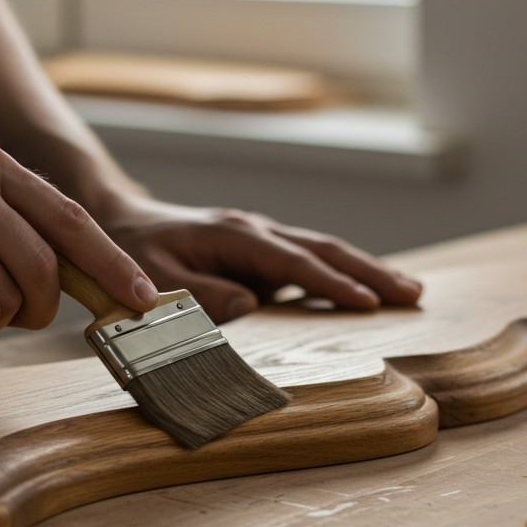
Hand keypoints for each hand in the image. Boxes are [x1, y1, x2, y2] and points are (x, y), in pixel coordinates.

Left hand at [92, 195, 422, 322]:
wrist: (113, 220)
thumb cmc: (128, 254)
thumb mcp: (152, 279)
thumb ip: (197, 295)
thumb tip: (249, 306)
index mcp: (232, 236)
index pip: (293, 262)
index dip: (332, 283)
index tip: (369, 302)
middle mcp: (253, 231)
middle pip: (323, 249)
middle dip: (370, 271)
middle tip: (413, 293)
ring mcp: (258, 238)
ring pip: (322, 251)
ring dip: (365, 269)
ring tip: (408, 290)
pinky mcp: (257, 250)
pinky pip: (308, 260)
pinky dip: (342, 272)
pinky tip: (367, 288)